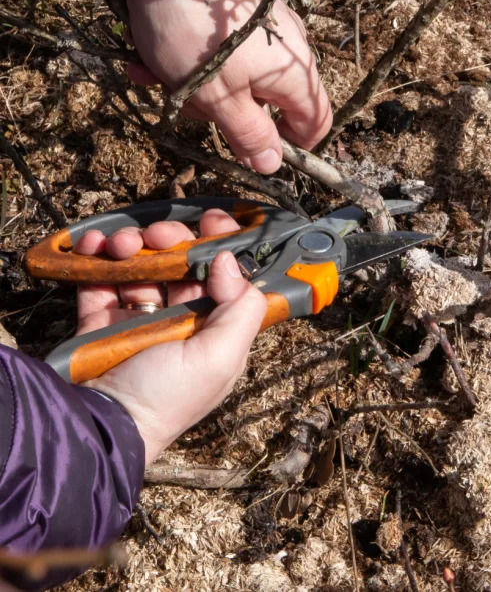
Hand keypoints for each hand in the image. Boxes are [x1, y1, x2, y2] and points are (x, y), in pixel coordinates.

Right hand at [73, 210, 265, 463]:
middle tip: (157, 235)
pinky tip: (95, 246)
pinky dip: (96, 255)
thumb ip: (239, 307)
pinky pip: (100, 277)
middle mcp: (179, 321)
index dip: (220, 246)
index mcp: (213, 331)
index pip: (224, 278)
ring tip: (120, 245)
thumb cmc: (166, 398)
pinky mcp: (99, 319)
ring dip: (131, 244)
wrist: (98, 424)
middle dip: (170, 240)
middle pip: (180, 264)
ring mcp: (137, 319)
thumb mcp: (218, 357)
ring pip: (140, 265)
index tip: (212, 221)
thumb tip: (230, 260)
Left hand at [108, 0, 331, 173]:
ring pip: (239, 75)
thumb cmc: (193, 30)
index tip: (249, 150)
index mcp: (295, 73)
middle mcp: (290, 46)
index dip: (290, 148)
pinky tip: (154, 51)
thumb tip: (273, 166)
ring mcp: (267, 22)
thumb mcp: (216, 97)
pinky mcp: (242, 5)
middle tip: (186, 105)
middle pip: (270, 102)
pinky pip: (225, 47)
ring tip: (156, 73)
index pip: (316, 124)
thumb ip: (248, 134)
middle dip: (226, 112)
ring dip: (199, 84)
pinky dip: (195, 56)